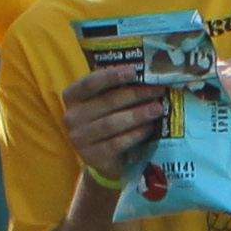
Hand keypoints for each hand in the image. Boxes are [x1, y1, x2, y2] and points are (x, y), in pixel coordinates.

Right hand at [62, 59, 171, 185]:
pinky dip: (135, 134)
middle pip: (106, 102)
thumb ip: (114, 89)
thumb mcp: (104, 104)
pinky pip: (117, 143)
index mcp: (72, 97)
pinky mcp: (93, 156)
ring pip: (112, 123)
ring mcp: (80, 138)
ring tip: (158, 108)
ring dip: (138, 114)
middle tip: (157, 90)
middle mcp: (72, 117)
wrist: (100, 159)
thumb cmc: (104, 122)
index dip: (111, 76)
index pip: (90, 83)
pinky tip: (149, 128)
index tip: (133, 71)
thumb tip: (143, 73)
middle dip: (135, 94)